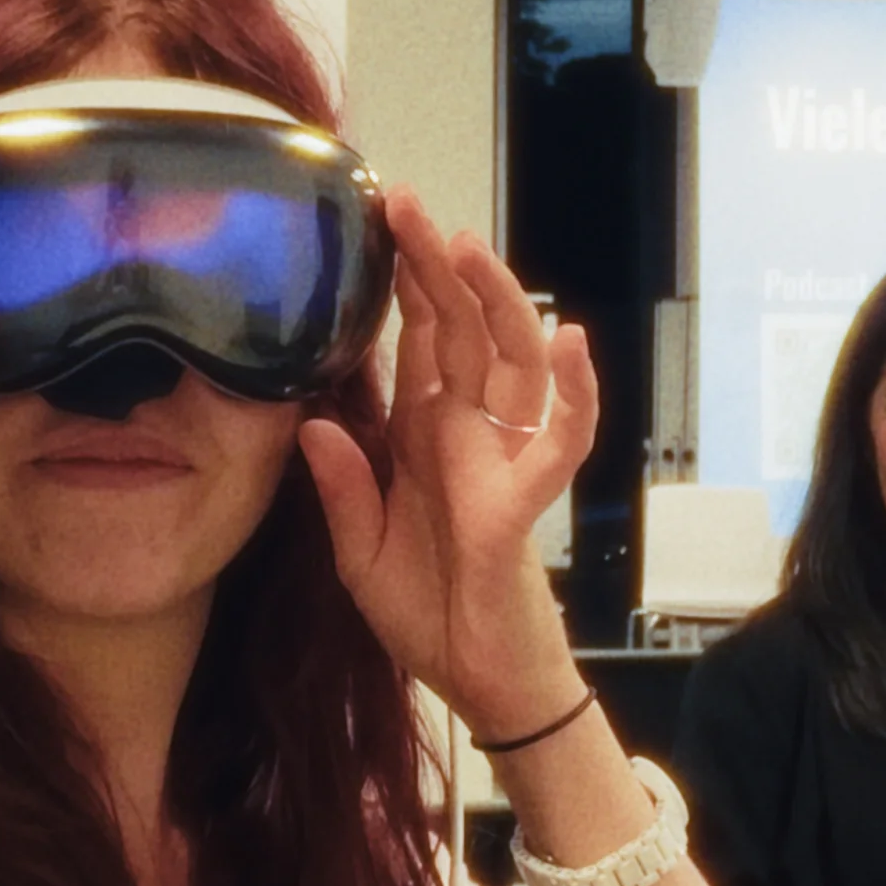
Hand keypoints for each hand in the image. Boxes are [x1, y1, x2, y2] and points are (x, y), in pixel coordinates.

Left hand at [298, 193, 597, 734]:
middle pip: (459, 330)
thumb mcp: (358, 552)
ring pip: (509, 362)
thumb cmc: (429, 614)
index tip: (375, 220)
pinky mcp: (522, 503)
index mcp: (421, 437)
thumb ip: (339, 488)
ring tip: (469, 248)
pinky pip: (559, 441)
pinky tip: (568, 342)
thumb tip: (312, 424)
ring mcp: (500, 461)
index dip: (401, 282)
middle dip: (435, 266)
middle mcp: (465, 434)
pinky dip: (573, 394)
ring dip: (494, 302)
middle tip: (406, 203)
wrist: (477, 682)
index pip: (415, 341)